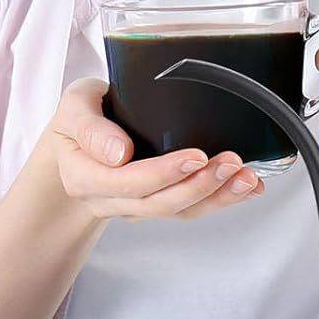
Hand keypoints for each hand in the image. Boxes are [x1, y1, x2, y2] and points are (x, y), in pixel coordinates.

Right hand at [46, 78, 264, 224]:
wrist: (72, 149)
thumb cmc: (78, 120)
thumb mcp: (74, 107)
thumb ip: (90, 126)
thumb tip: (120, 153)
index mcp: (84, 176)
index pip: (125, 182)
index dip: (163, 173)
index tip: (196, 155)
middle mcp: (110, 199)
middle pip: (157, 202)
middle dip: (199, 185)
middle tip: (231, 162)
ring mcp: (135, 206)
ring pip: (177, 211)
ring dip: (216, 197)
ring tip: (247, 178)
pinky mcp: (157, 203)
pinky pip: (189, 208)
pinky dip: (221, 199)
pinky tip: (247, 187)